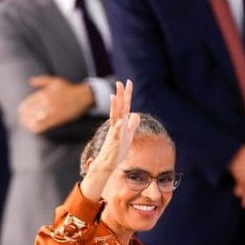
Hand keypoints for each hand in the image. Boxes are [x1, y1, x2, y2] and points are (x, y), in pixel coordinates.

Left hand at [18, 76, 93, 133]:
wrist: (83, 96)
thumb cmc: (68, 89)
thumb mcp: (54, 81)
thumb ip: (41, 81)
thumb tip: (30, 81)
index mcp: (44, 93)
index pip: (27, 103)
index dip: (22, 109)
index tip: (20, 112)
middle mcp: (46, 102)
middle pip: (30, 112)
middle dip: (24, 117)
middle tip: (22, 120)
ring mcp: (52, 111)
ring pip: (35, 119)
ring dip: (29, 123)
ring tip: (26, 125)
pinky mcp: (58, 119)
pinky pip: (44, 125)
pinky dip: (37, 128)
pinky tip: (34, 129)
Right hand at [80, 80, 139, 201]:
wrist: (108, 163)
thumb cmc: (117, 150)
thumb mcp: (128, 135)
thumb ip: (132, 124)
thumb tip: (136, 114)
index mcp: (120, 123)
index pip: (125, 106)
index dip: (127, 94)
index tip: (128, 82)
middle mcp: (116, 125)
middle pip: (119, 108)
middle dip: (120, 95)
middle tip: (119, 82)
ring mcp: (114, 133)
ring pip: (115, 117)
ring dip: (115, 107)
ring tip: (115, 96)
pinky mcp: (114, 142)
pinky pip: (116, 133)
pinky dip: (118, 127)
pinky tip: (121, 121)